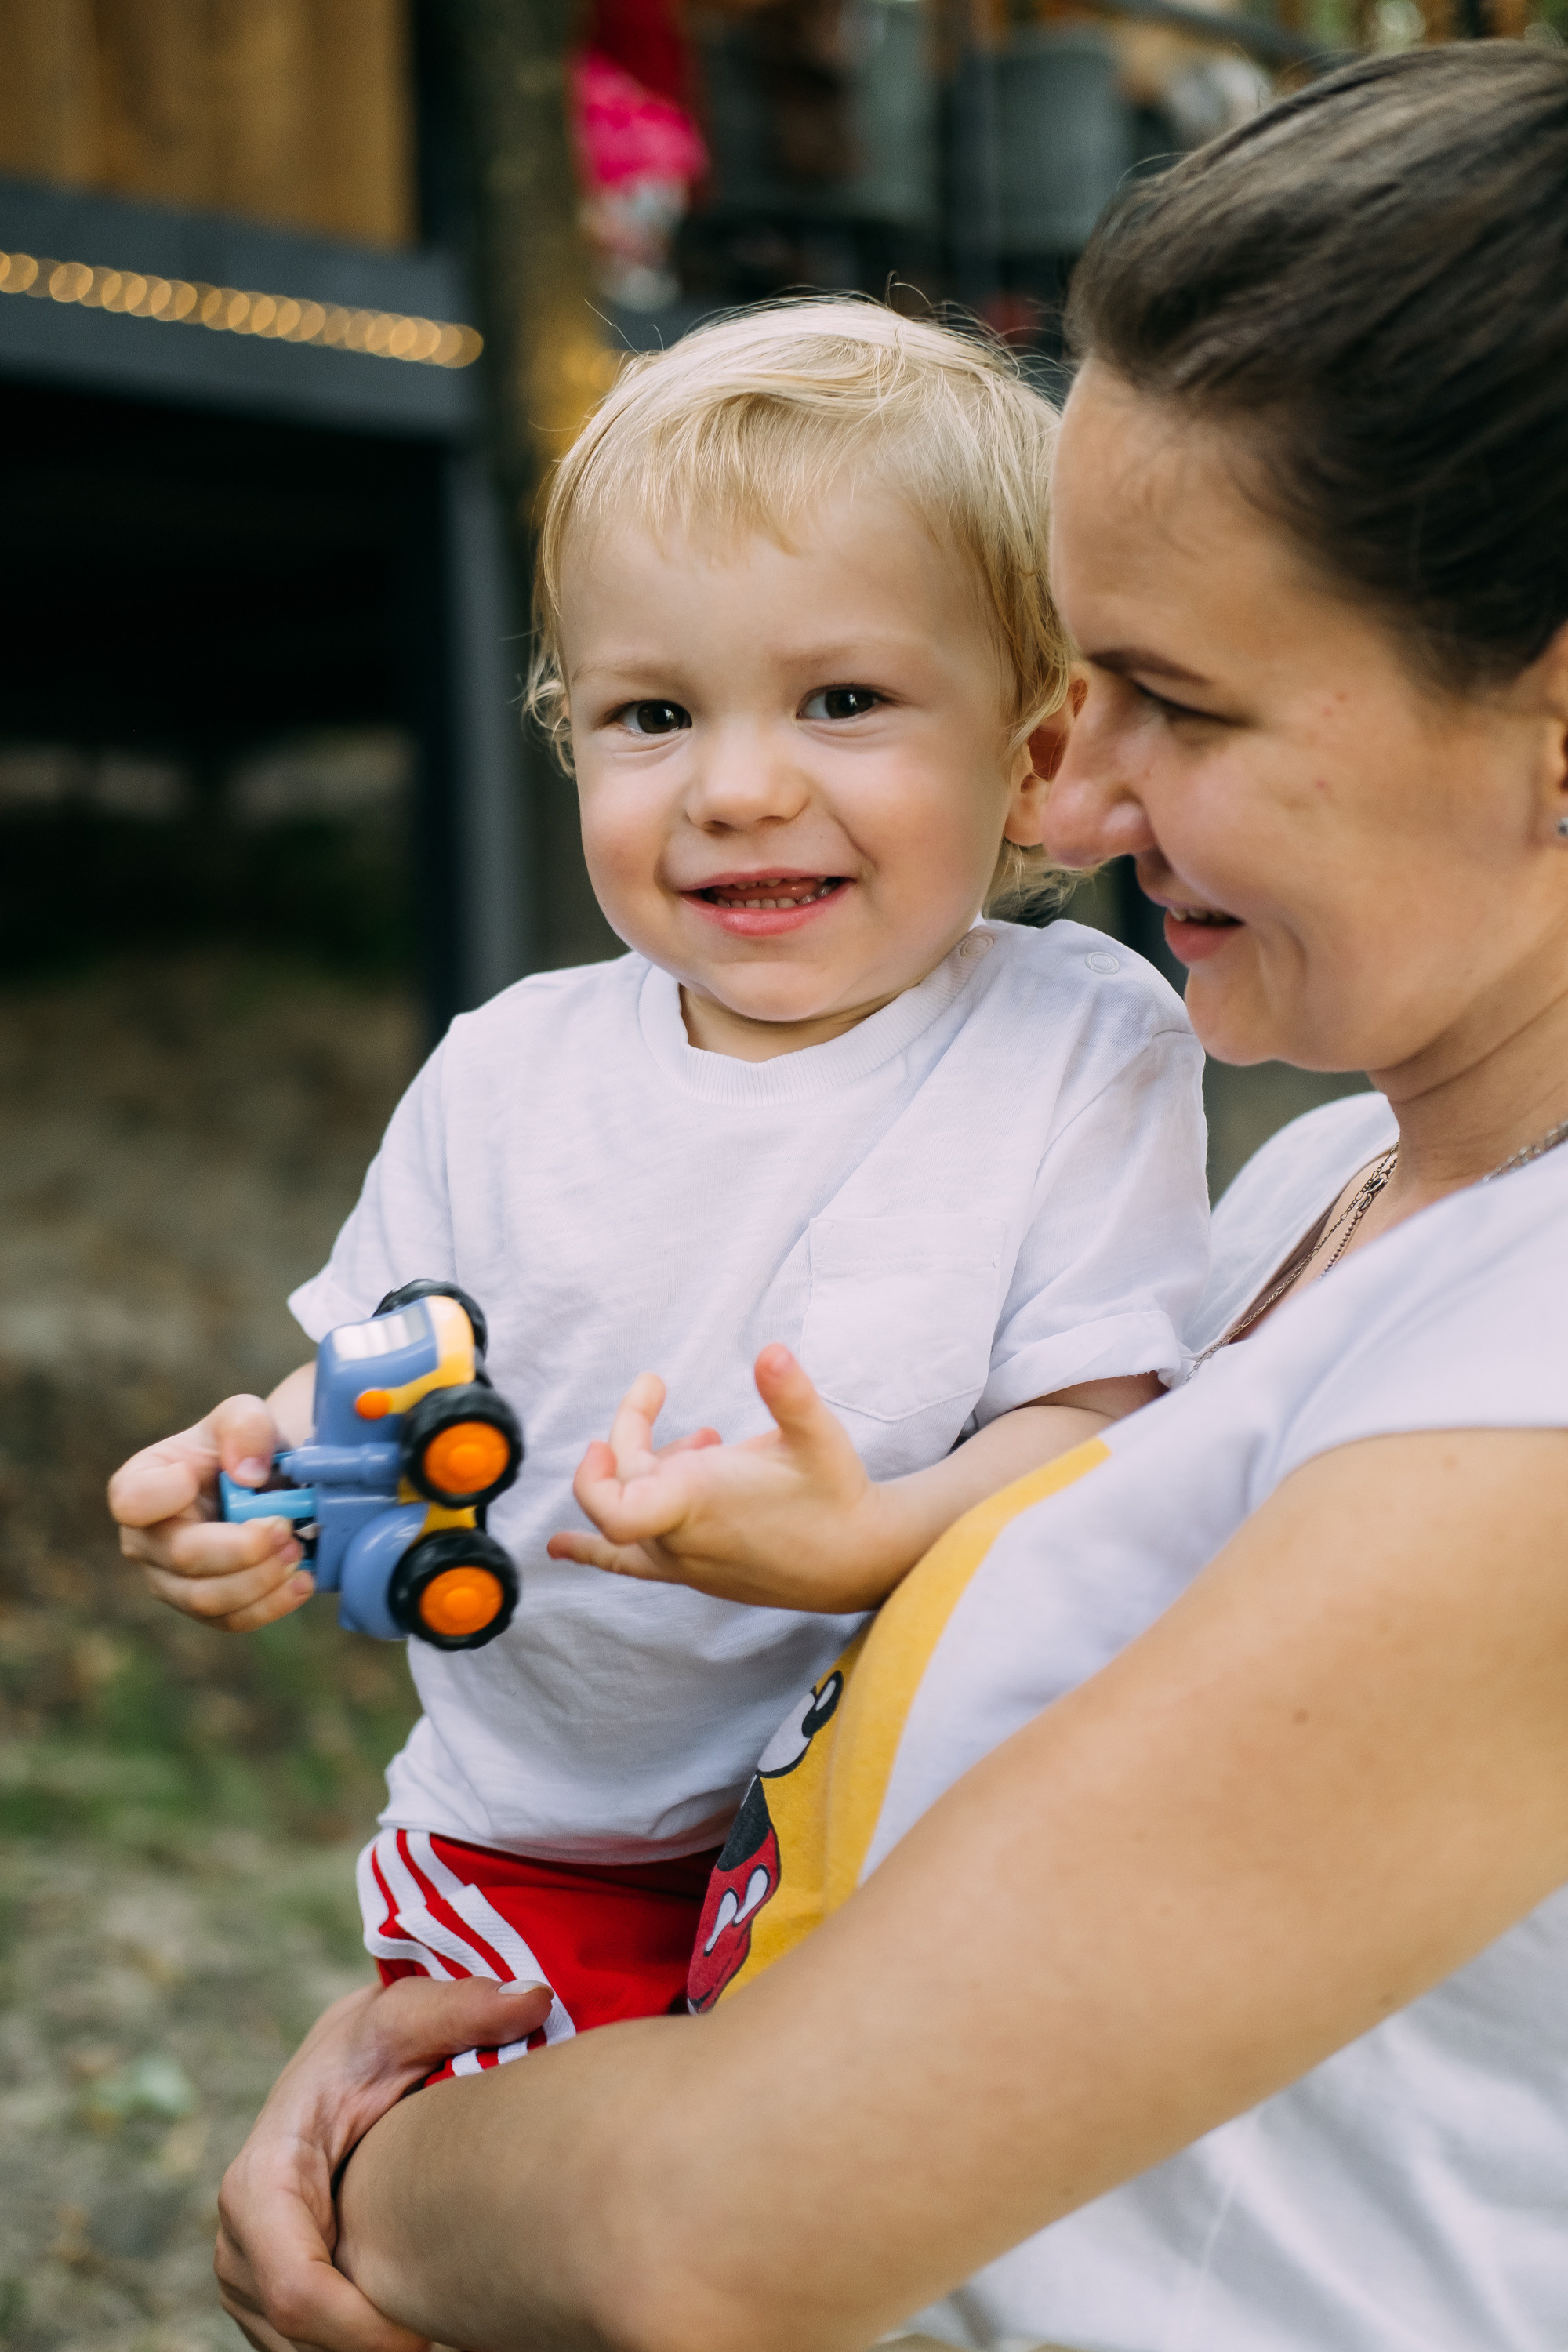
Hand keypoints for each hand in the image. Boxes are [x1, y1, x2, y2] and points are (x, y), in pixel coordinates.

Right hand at [109, 1370, 314, 1631]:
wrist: (265, 1484)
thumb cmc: (240, 1447)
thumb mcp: (244, 1416)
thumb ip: (244, 1427)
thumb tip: (248, 1474)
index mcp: (138, 1487)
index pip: (132, 1500)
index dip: (165, 1494)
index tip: (211, 1477)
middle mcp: (144, 1541)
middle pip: (183, 1557)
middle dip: (243, 1547)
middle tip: (286, 1526)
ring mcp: (170, 1582)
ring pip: (207, 1599)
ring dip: (261, 1578)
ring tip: (297, 1550)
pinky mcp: (206, 1609)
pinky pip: (233, 1621)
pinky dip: (273, 1604)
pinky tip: (303, 1580)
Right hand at [215, 1974, 552, 2351]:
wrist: (344, 2067)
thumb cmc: (374, 2045)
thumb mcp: (409, 2016)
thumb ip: (462, 2007)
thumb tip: (534, 1999)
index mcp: (261, 2180)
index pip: (296, 2289)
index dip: (360, 2329)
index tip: (429, 2332)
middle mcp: (239, 2241)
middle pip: (298, 2337)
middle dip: (372, 2347)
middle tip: (454, 2331)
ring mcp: (248, 2278)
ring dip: (366, 2350)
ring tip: (442, 2322)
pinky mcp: (269, 2303)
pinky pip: (306, 2351)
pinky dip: (359, 2346)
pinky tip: (417, 2323)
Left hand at [547, 1349, 910, 1612]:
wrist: (858, 1561)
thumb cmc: (835, 1495)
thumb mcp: (816, 1435)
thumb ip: (790, 1394)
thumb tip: (771, 1351)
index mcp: (696, 1505)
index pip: (614, 1510)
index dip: (593, 1477)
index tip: (600, 1443)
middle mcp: (679, 1540)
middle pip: (624, 1485)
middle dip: (634, 1432)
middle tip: (657, 1388)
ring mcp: (684, 1562)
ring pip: (631, 1513)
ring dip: (644, 1469)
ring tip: (697, 1440)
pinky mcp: (694, 1572)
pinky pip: (628, 1562)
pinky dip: (592, 1551)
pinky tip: (560, 1548)